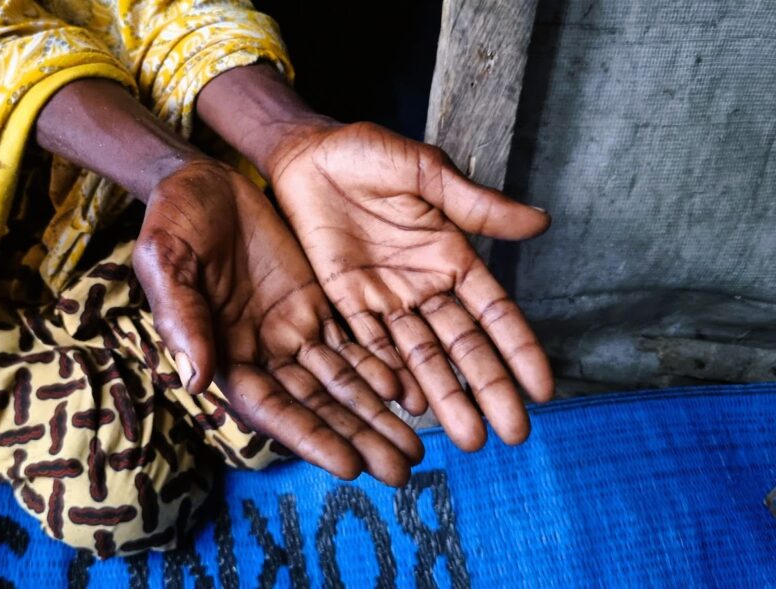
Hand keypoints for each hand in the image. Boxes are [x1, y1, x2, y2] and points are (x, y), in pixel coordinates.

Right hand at [133, 160, 422, 484]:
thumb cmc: (172, 219)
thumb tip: (195, 380)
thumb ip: (182, 318)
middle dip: (358, 436)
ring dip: (377, 413)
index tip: (350, 466)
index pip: (271, 407)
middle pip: (317, 404)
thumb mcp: (167, 260)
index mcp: (223, 350)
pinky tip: (410, 389)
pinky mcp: (314, 302)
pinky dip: (380, 366)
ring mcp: (291, 328)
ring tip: (417, 445)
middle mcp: (262, 350)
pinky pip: (353, 340)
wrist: (200, 180)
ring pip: (341, 380)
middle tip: (404, 470)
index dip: (310, 437)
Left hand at [265, 121, 553, 449]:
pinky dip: (389, 375)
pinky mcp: (344, 303)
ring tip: (468, 437)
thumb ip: (475, 205)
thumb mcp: (426, 172)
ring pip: (419, 356)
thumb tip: (542, 222)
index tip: (543, 389)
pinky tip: (409, 407)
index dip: (518, 349)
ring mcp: (385, 299)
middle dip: (487, 389)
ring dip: (443, 395)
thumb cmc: (369, 154)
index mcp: (451, 256)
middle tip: (511, 435)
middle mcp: (423, 287)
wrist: (306, 155)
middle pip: (461, 346)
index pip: (494, 312)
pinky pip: (370, 345)